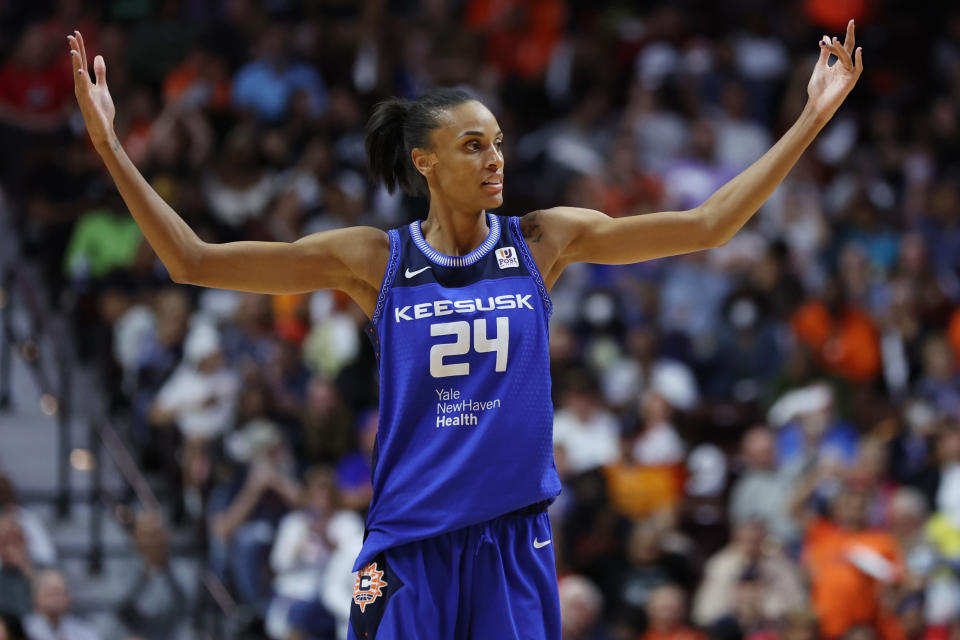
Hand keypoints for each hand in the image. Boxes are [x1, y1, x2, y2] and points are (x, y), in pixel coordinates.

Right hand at [67, 31, 115, 149]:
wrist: (103, 130)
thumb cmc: (101, 110)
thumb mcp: (103, 88)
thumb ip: (100, 73)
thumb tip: (98, 56)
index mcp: (84, 83)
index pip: (81, 62)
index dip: (79, 48)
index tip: (76, 33)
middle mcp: (81, 88)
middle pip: (77, 66)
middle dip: (75, 51)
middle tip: (71, 36)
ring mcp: (84, 97)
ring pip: (79, 78)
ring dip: (76, 64)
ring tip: (74, 52)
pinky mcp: (90, 106)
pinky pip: (86, 92)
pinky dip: (83, 83)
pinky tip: (81, 73)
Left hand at [806, 20, 862, 120]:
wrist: (816, 105)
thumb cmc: (818, 89)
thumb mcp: (820, 67)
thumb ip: (825, 53)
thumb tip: (825, 37)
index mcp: (839, 64)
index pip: (842, 47)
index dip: (835, 42)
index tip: (823, 41)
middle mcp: (845, 67)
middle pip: (850, 48)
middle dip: (851, 34)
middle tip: (851, 21)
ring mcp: (848, 74)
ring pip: (848, 57)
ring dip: (842, 49)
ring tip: (835, 41)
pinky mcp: (850, 82)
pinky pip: (857, 69)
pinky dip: (858, 60)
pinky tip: (858, 50)